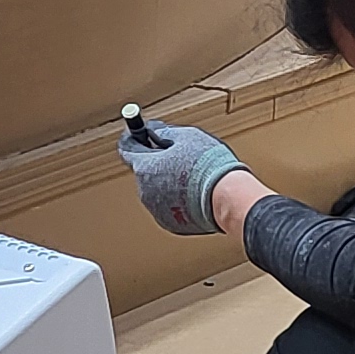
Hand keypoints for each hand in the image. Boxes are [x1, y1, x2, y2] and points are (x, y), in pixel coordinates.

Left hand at [119, 118, 247, 236]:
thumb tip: (152, 130)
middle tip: (178, 156)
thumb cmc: (208, 166)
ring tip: (192, 177)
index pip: (127, 149)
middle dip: (157, 163)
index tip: (139, 135)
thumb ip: (163, 132)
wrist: (226, 197)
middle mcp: (145, 190)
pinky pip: (167, 206)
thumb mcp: (186, 137)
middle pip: (144, 171)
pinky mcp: (169, 223)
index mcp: (145, 167)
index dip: (134, 139)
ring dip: (167, 182)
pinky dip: (176, 200)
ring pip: (156, 190)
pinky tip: (194, 194)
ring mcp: (156, 209)